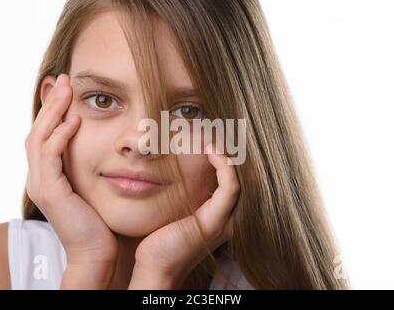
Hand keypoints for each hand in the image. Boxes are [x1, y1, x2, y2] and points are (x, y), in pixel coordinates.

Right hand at [24, 73, 117, 288]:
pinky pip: (50, 157)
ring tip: (67, 91)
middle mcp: (40, 177)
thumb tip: (112, 142)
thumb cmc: (101, 219)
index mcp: (49, 175)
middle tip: (64, 79)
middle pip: (37, 131)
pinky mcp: (50, 193)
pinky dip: (60, 136)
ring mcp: (42, 185)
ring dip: (53, 112)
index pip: (45, 134)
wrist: (97, 251)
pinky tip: (75, 121)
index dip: (54, 110)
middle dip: (51, 104)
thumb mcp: (94, 185)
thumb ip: (93, 165)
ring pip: (39, 139)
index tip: (68, 87)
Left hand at [128, 143, 239, 288]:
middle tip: (218, 127)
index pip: (229, 175)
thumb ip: (176, 188)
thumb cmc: (158, 236)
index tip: (211, 133)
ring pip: (238, 178)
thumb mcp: (171, 206)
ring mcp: (225, 219)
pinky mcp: (217, 221)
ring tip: (215, 135)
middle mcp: (227, 214)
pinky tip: (211, 150)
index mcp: (218, 211)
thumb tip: (165, 160)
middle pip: (238, 174)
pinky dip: (224, 166)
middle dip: (230, 150)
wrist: (154, 265)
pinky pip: (230, 187)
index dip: (224, 153)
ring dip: (228, 154)